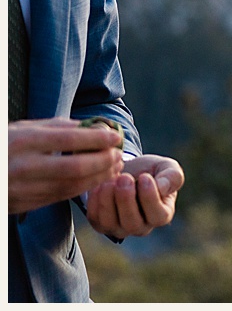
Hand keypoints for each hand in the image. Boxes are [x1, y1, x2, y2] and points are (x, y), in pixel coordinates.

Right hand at [9, 119, 123, 214]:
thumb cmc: (5, 144)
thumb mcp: (23, 128)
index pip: (67, 140)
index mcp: (21, 142)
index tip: (115, 137)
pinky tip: (98, 179)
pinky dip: (84, 188)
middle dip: (103, 162)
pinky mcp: (24, 204)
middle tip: (119, 154)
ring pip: (71, 186)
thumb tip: (95, 127)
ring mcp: (22, 189)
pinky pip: (61, 196)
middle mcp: (21, 167)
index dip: (96, 139)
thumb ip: (59, 127)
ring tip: (115, 166)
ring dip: (99, 177)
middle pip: (74, 167)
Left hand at [82, 154, 180, 238]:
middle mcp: (140, 227)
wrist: (126, 172)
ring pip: (111, 223)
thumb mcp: (167, 168)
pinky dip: (95, 201)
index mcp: (162, 215)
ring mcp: (118, 228)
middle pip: (133, 223)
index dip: (150, 198)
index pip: (158, 216)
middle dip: (127, 200)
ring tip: (110, 180)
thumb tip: (162, 187)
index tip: (145, 177)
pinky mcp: (99, 224)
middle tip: (125, 177)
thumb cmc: (150, 171)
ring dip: (108, 201)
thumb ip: (172, 177)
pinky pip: (95, 217)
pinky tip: (101, 184)